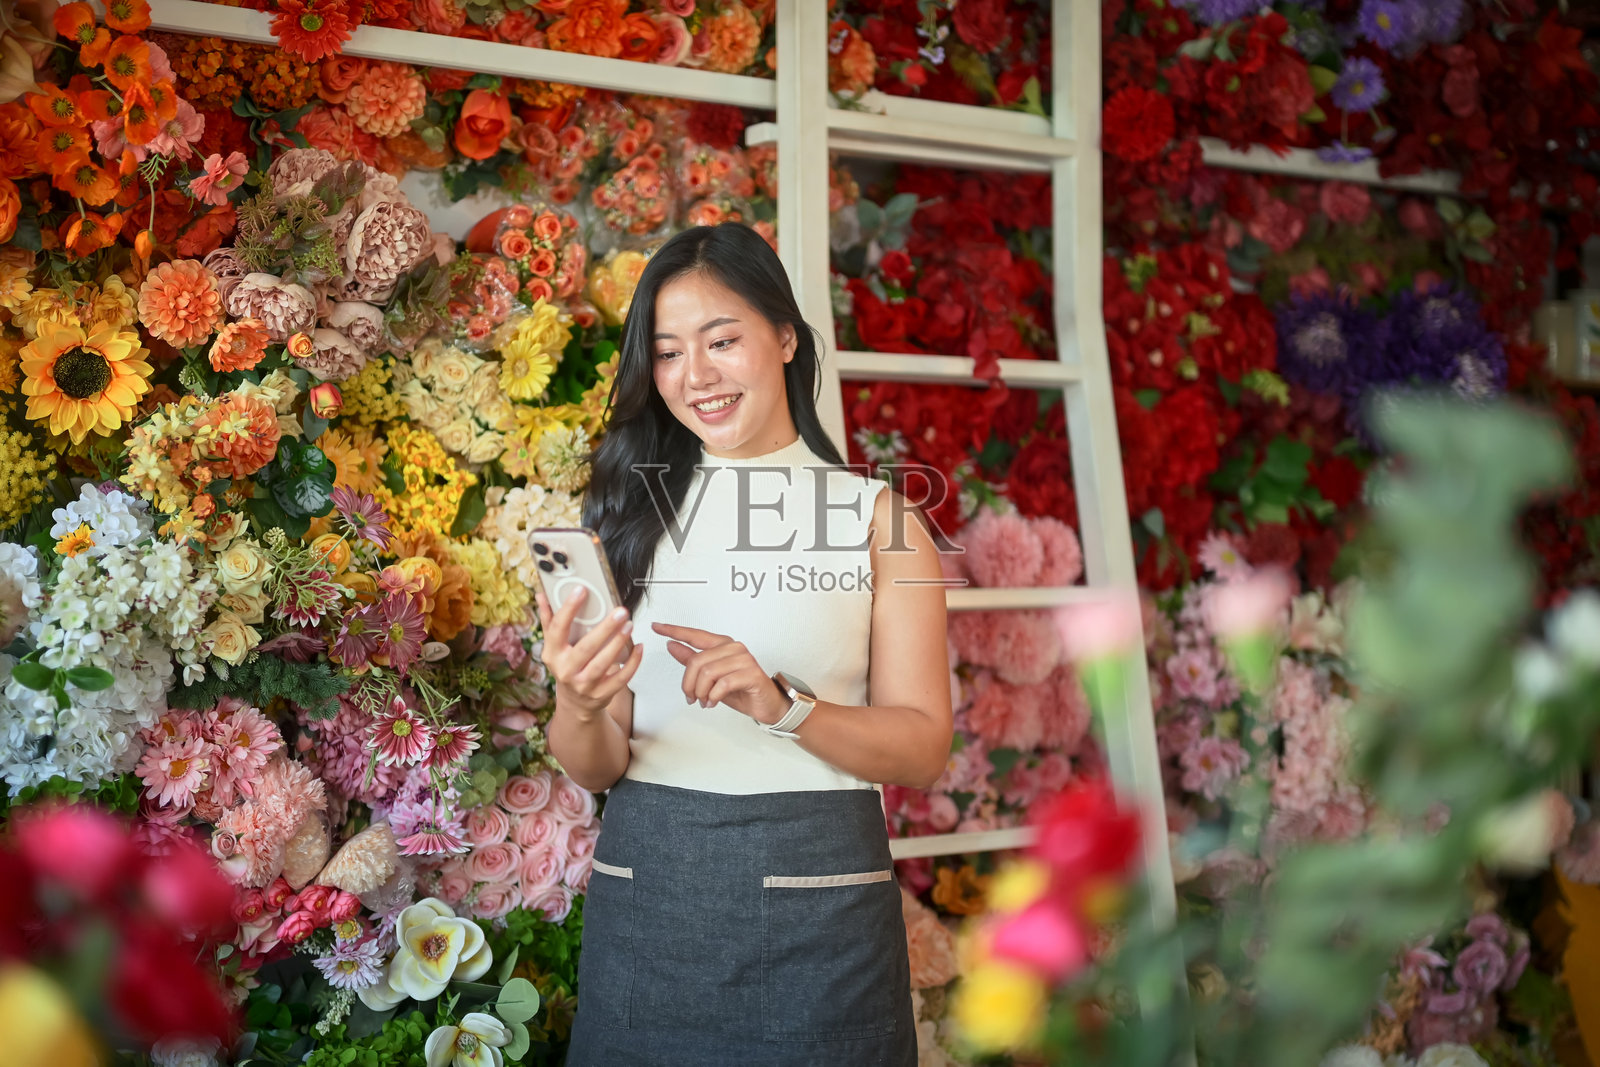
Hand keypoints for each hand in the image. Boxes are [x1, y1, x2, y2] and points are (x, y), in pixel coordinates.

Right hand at [535, 586, 640, 720]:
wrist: (575, 703)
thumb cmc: (567, 668)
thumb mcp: (554, 646)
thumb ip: (549, 620)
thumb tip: (542, 595)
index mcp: (553, 654)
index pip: (558, 629)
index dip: (569, 609)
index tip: (581, 590)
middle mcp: (566, 670)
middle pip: (586, 648)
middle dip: (605, 629)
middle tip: (620, 611)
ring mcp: (584, 684)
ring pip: (603, 663)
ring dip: (618, 643)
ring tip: (629, 625)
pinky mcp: (602, 693)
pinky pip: (620, 678)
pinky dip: (632, 663)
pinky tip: (639, 647)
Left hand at [652, 622, 790, 725]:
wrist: (766, 704)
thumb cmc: (741, 689)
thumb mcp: (711, 677)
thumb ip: (692, 660)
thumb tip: (672, 646)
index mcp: (722, 645)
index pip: (694, 634)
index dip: (674, 630)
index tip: (657, 627)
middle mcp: (733, 648)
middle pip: (697, 661)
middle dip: (689, 684)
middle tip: (691, 697)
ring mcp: (743, 659)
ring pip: (708, 673)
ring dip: (701, 692)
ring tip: (704, 701)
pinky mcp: (750, 673)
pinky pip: (722, 683)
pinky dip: (713, 696)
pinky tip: (713, 701)